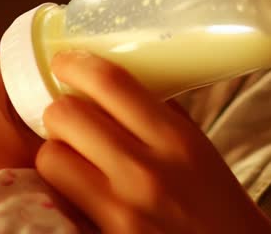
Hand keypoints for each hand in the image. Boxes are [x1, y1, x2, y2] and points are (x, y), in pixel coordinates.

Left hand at [34, 50, 270, 233]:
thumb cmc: (218, 207)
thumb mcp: (199, 151)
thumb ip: (161, 118)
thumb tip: (117, 87)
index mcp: (176, 139)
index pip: (112, 83)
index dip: (76, 64)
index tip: (65, 61)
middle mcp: (147, 169)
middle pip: (68, 115)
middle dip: (60, 112)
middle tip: (67, 118)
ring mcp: (122, 208)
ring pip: (51, 157)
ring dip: (54, 153)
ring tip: (70, 158)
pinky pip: (59, 200)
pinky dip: (60, 190)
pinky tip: (74, 190)